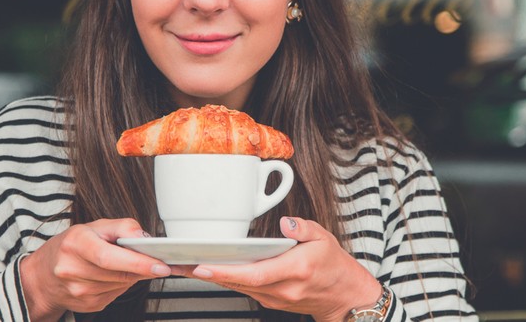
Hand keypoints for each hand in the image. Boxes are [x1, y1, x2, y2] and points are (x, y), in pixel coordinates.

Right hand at [20, 218, 172, 320]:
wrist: (43, 276)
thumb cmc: (70, 246)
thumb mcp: (93, 226)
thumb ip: (122, 227)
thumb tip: (144, 237)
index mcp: (75, 243)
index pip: (110, 257)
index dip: (138, 262)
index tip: (161, 265)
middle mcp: (73, 269)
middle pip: (120, 273)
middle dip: (143, 268)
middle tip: (160, 263)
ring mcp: (79, 291)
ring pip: (122, 285)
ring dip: (132, 275)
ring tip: (126, 263)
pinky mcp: (87, 305)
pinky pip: (117, 294)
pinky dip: (122, 284)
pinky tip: (113, 275)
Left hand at [179, 217, 382, 321]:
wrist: (346, 298)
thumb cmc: (336, 267)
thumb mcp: (325, 239)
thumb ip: (304, 229)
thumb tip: (286, 223)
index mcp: (296, 270)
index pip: (255, 273)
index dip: (225, 271)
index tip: (202, 265)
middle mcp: (283, 289)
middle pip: (238, 282)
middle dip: (207, 274)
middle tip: (179, 264)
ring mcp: (276, 299)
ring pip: (238, 288)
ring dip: (213, 277)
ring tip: (186, 265)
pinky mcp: (272, 302)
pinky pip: (245, 290)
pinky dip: (227, 280)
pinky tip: (211, 270)